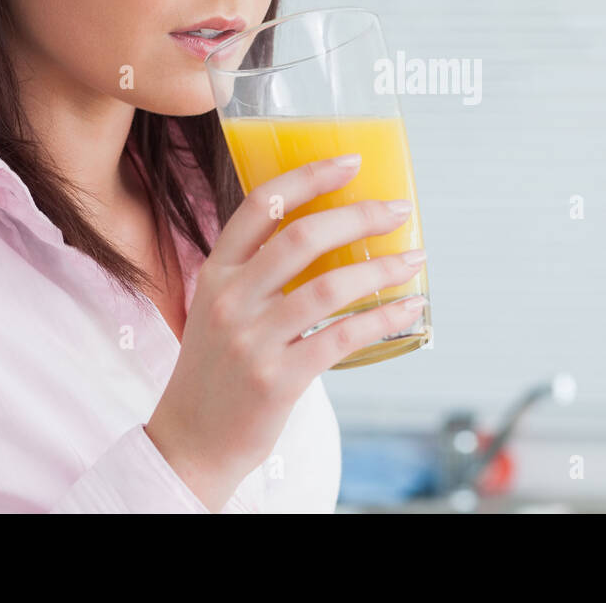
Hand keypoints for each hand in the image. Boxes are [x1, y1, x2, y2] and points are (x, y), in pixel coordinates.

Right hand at [144, 153, 425, 509]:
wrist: (191, 441)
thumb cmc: (217, 368)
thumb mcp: (220, 307)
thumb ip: (258, 272)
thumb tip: (331, 234)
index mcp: (216, 272)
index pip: (261, 205)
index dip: (309, 177)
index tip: (352, 162)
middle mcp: (230, 299)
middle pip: (303, 236)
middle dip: (359, 215)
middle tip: (398, 209)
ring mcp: (252, 340)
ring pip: (329, 286)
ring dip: (382, 268)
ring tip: (414, 258)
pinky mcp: (277, 379)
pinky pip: (342, 337)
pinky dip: (383, 317)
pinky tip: (408, 307)